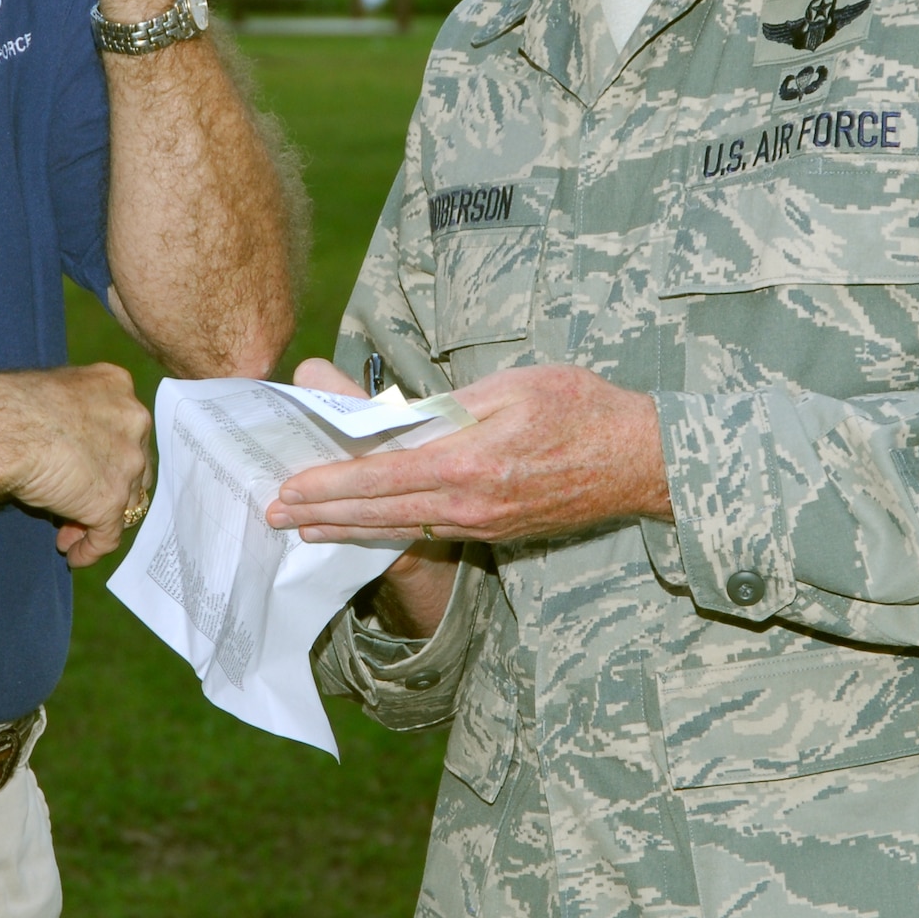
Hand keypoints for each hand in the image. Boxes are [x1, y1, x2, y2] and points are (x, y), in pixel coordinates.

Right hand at [0, 363, 152, 568]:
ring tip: (69, 535)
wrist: (4, 428)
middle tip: (77, 505)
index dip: (105, 454)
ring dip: (97, 519)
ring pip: (124, 502)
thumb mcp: (54, 391)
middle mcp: (133, 422)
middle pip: (132, 466)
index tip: (83, 468)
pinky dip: (91, 548)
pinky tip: (74, 555)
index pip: (123, 429)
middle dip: (106, 488)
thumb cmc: (12, 404)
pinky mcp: (110, 501)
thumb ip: (73, 413)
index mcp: (117, 386)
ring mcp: (126, 463)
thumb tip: (60, 439)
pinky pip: (107, 536)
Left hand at [265, 362, 670, 545]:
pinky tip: (366, 529)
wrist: (642, 460)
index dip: (330, 485)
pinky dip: (389, 531)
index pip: (382, 478)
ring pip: (401, 528)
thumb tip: (395, 416)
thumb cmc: (582, 409)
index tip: (291, 487)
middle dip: (323, 515)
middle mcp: (472, 504)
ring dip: (349, 528)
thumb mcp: (512, 386)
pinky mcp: (498, 531)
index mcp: (470, 463)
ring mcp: (485, 524)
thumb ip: (450, 405)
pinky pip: (431, 531)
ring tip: (306, 529)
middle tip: (276, 516)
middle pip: (380, 513)